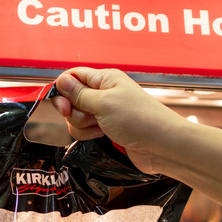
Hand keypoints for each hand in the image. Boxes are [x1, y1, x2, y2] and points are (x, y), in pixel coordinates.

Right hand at [51, 67, 184, 173]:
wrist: (161, 146)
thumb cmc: (140, 119)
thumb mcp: (104, 103)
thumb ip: (79, 94)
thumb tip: (61, 80)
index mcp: (105, 79)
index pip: (73, 76)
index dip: (63, 89)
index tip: (63, 104)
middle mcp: (105, 93)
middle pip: (72, 99)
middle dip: (73, 111)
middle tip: (86, 117)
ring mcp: (106, 113)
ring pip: (77, 117)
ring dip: (81, 125)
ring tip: (99, 128)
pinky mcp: (107, 130)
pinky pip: (86, 130)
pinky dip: (88, 134)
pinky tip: (101, 135)